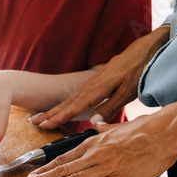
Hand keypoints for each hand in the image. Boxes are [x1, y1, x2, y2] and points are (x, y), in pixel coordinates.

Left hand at [20, 95, 176, 176]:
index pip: (63, 159)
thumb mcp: (119, 126)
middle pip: (63, 169)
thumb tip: (98, 123)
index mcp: (93, 144)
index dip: (45, 170)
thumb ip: (105, 128)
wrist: (166, 131)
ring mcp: (107, 166)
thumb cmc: (145, 130)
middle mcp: (95, 154)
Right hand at [32, 25, 170, 128]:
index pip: (74, 107)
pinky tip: (64, 107)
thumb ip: (110, 107)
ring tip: (42, 117)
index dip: (60, 117)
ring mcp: (92, 81)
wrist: (143, 51)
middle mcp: (91, 85)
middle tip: (34, 122)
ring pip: (70, 97)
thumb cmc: (138, 72)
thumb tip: (93, 121)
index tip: (45, 125)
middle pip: (68, 102)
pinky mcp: (96, 80)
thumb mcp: (127, 92)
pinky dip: (67, 102)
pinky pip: (77, 94)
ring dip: (56, 108)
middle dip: (51, 113)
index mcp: (98, 89)